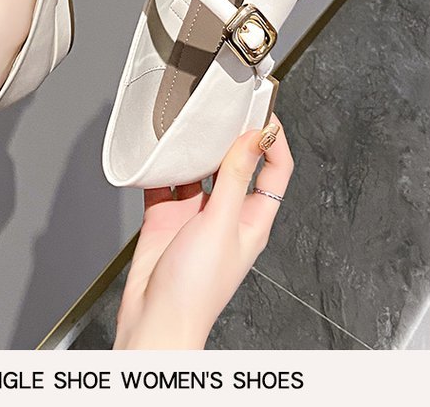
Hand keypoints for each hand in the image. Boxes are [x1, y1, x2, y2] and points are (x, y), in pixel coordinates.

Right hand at [114, 114, 292, 348]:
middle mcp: (226, 215)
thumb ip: (234, 179)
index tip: (264, 113)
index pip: (276, 170)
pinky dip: (161, 168)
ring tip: (189, 126)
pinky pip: (166, 183)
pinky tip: (158, 155)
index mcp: (252, 219)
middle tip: (224, 108)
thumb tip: (254, 139)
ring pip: (199, 171)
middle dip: (231, 137)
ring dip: (194, 151)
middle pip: (236, 165)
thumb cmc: (195, 292)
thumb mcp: (220, 226)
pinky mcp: (167, 218)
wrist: (153, 321)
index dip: (274, 140)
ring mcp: (195, 216)